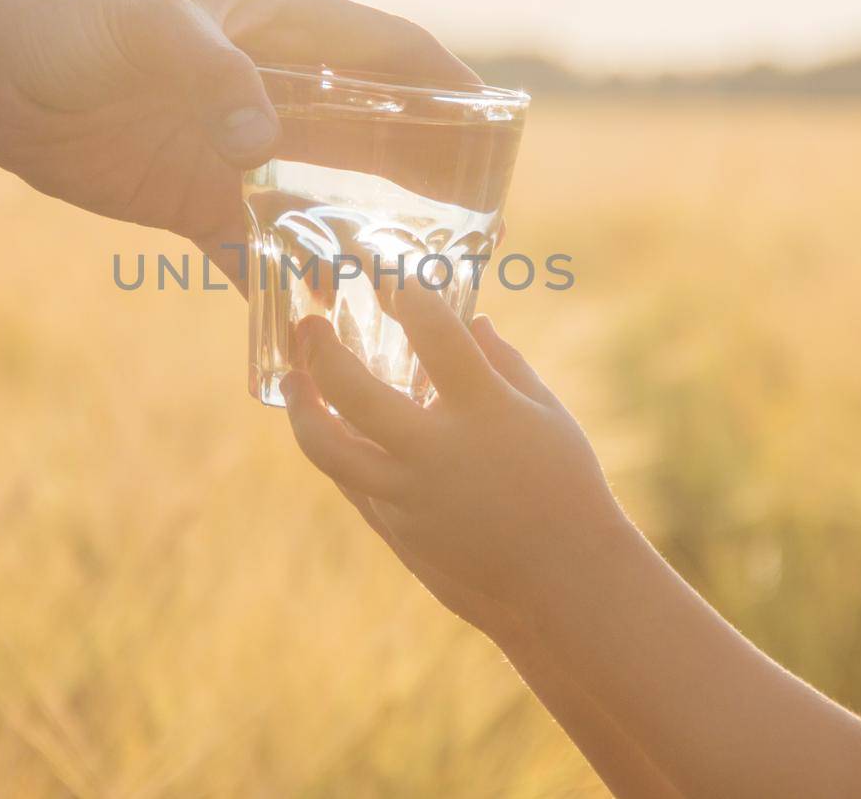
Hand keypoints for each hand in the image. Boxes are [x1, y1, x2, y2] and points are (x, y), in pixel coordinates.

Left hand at [0, 0, 474, 280]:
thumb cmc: (72, 24)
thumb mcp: (145, 28)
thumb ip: (210, 72)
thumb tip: (265, 143)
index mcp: (280, 28)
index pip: (389, 50)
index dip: (449, 84)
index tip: (499, 132)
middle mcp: (274, 90)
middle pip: (378, 132)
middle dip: (432, 176)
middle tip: (487, 229)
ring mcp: (239, 150)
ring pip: (328, 197)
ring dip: (371, 237)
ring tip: (422, 287)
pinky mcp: (197, 200)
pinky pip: (259, 247)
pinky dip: (288, 281)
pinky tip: (320, 320)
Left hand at [281, 286, 627, 626]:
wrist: (564, 584)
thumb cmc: (567, 489)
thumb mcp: (548, 416)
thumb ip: (504, 364)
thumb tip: (473, 321)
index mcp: (487, 412)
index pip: (435, 334)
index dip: (407, 294)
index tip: (389, 274)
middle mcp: (438, 452)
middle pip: (354, 389)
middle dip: (323, 348)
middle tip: (310, 324)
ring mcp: (410, 496)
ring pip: (327, 447)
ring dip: (301, 407)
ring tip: (293, 380)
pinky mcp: (396, 530)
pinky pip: (349, 481)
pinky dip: (335, 449)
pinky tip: (328, 426)